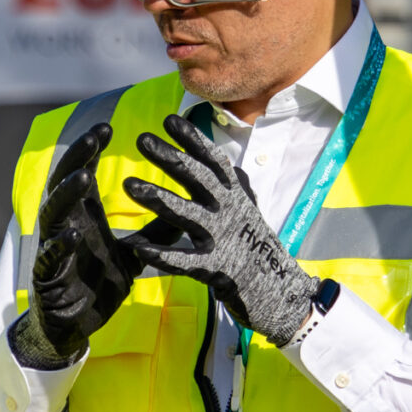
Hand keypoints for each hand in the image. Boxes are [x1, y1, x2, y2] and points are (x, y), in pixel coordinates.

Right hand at [9, 122, 146, 369]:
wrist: (73, 324)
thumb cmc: (99, 282)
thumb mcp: (133, 254)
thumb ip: (157, 232)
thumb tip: (189, 211)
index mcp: (81, 215)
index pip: (81, 172)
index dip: (90, 150)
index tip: (107, 127)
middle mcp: (64, 225)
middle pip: (64, 182)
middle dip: (77, 158)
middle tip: (94, 137)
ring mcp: (53, 248)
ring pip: (53, 213)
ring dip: (67, 194)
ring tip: (85, 177)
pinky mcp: (48, 276)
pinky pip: (51, 257)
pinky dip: (60, 245)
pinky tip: (72, 235)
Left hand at [124, 115, 320, 342]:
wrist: (282, 292)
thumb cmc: (257, 248)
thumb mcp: (251, 211)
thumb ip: (238, 188)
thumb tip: (232, 164)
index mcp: (236, 197)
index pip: (214, 161)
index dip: (193, 140)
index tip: (170, 120)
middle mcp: (229, 212)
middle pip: (197, 179)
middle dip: (169, 157)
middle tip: (142, 139)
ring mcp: (223, 240)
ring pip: (186, 214)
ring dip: (157, 198)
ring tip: (129, 184)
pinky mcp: (216, 269)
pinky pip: (183, 260)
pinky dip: (160, 254)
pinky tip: (137, 246)